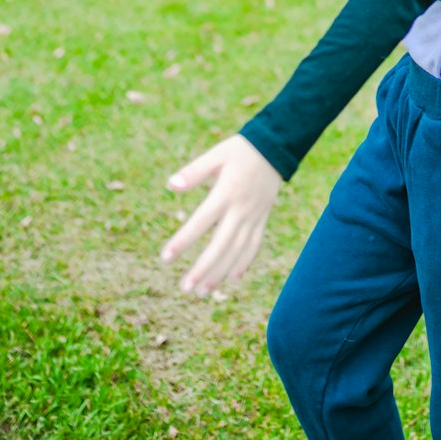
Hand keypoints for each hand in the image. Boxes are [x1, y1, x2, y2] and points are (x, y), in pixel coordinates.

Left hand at [161, 135, 281, 294]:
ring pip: (237, 250)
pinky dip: (244, 262)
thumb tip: (170, 186)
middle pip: (221, 244)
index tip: (165, 257)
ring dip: (220, 272)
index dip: (183, 240)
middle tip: (185, 287)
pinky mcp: (262, 218)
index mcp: (226, 192)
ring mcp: (254, 216)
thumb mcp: (216, 155)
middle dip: (203, 268)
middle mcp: (241, 209)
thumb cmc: (240, 151)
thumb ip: (194, 172)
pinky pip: (254, 244)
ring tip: (203, 291)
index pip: (201, 221)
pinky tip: (233, 278)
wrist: (275, 148)